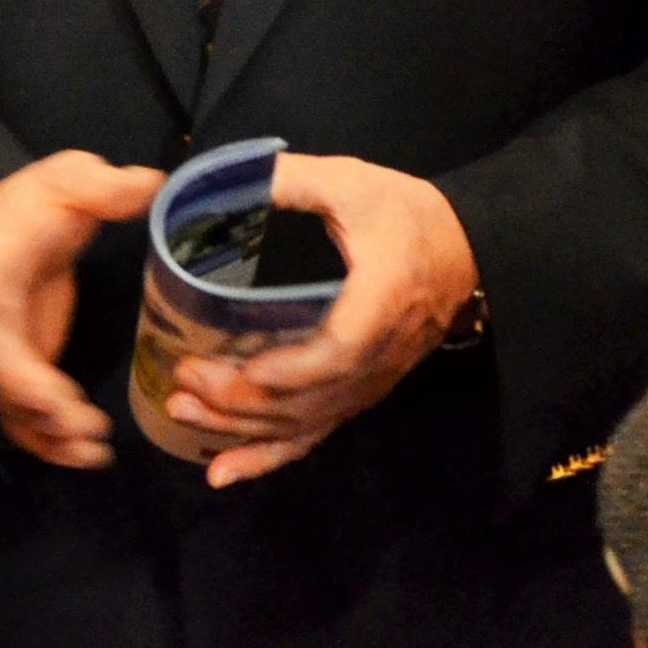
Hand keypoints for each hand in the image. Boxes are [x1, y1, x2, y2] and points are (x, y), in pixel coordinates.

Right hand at [0, 149, 163, 467]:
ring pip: (10, 410)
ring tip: (97, 454)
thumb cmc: (37, 200)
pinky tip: (87, 453)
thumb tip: (151, 184)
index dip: (18, 373)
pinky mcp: (20, 367)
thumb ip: (104, 185)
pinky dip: (49, 439)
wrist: (15, 219)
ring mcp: (0, 352)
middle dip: (42, 417)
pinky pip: (24, 414)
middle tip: (93, 433)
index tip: (61, 400)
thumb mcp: (69, 178)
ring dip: (48, 439)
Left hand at [161, 149, 478, 487]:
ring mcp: (367, 385)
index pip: (342, 349)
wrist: (466, 252)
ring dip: (240, 427)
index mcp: (382, 301)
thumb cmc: (408, 216)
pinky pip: (312, 436)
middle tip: (183, 377)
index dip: (294, 368)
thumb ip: (293, 180)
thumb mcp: (354, 183)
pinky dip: (265, 458)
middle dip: (242, 399)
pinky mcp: (357, 395)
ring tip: (181, 411)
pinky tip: (221, 472)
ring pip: (303, 423)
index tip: (246, 368)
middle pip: (310, 398)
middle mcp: (376, 357)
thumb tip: (223, 176)